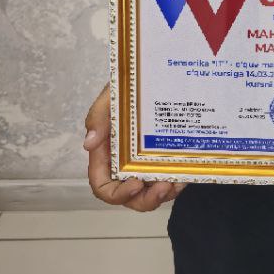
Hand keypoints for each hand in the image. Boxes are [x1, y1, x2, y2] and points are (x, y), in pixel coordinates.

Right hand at [82, 83, 183, 211]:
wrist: (156, 73)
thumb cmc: (128, 85)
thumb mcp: (112, 95)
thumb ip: (98, 116)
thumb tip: (89, 143)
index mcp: (107, 153)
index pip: (103, 185)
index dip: (116, 193)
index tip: (134, 183)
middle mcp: (125, 163)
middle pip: (129, 197)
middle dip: (145, 200)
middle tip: (162, 188)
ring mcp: (146, 163)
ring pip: (151, 193)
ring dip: (162, 195)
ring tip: (175, 183)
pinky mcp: (165, 159)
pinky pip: (170, 180)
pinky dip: (177, 184)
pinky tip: (184, 176)